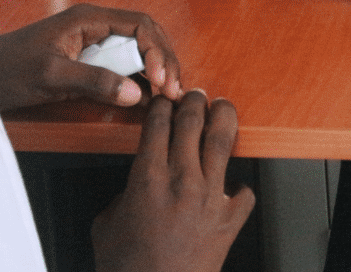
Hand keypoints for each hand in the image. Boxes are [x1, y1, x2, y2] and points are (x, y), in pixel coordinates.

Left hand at [0, 4, 182, 111]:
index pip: (140, 26)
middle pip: (146, 35)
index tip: (162, 80)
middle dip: (165, 60)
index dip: (157, 51)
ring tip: (169, 95)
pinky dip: (141, 78)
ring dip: (157, 69)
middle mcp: (95, 24)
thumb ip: (94, 82)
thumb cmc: (9, 70)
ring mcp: (92, 40)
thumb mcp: (51, 77)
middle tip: (174, 91)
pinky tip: (149, 96)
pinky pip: (123, 63)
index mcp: (88, 19)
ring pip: (138, 49)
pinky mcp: (88, 58)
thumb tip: (137, 93)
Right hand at [92, 91, 254, 271]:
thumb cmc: (127, 267)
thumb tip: (136, 187)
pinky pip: (242, 191)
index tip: (164, 100)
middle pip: (192, 122)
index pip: (158, 124)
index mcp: (147, 179)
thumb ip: (125, 194)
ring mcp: (210, 198)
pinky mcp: (230, 219)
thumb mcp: (108, 223)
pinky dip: (238, 186)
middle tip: (196, 95)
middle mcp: (182, 181)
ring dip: (223, 119)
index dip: (162, 106)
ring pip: (222, 142)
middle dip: (194, 102)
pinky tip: (232, 185)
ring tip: (223, 109)